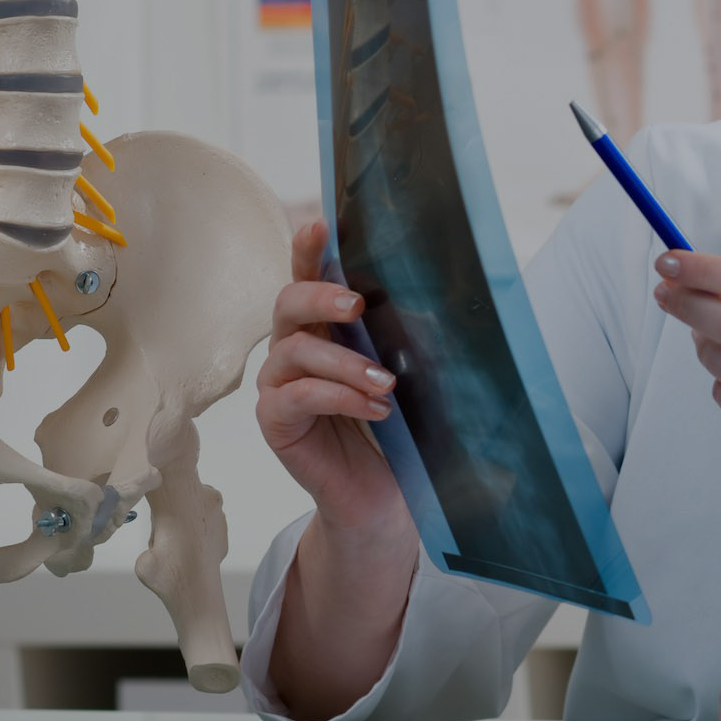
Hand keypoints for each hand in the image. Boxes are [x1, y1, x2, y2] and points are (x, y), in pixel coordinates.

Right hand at [254, 221, 407, 535]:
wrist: (384, 495)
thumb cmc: (397, 430)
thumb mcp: (409, 375)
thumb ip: (408, 339)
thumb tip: (445, 301)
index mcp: (324, 328)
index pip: (308, 279)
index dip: (308, 250)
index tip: (321, 225)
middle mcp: (293, 349)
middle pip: (288, 303)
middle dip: (322, 295)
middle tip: (358, 304)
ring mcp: (278, 385)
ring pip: (296, 351)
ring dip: (346, 363)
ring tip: (388, 385)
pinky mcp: (275, 422)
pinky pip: (296, 396)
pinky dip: (339, 398)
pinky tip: (376, 410)